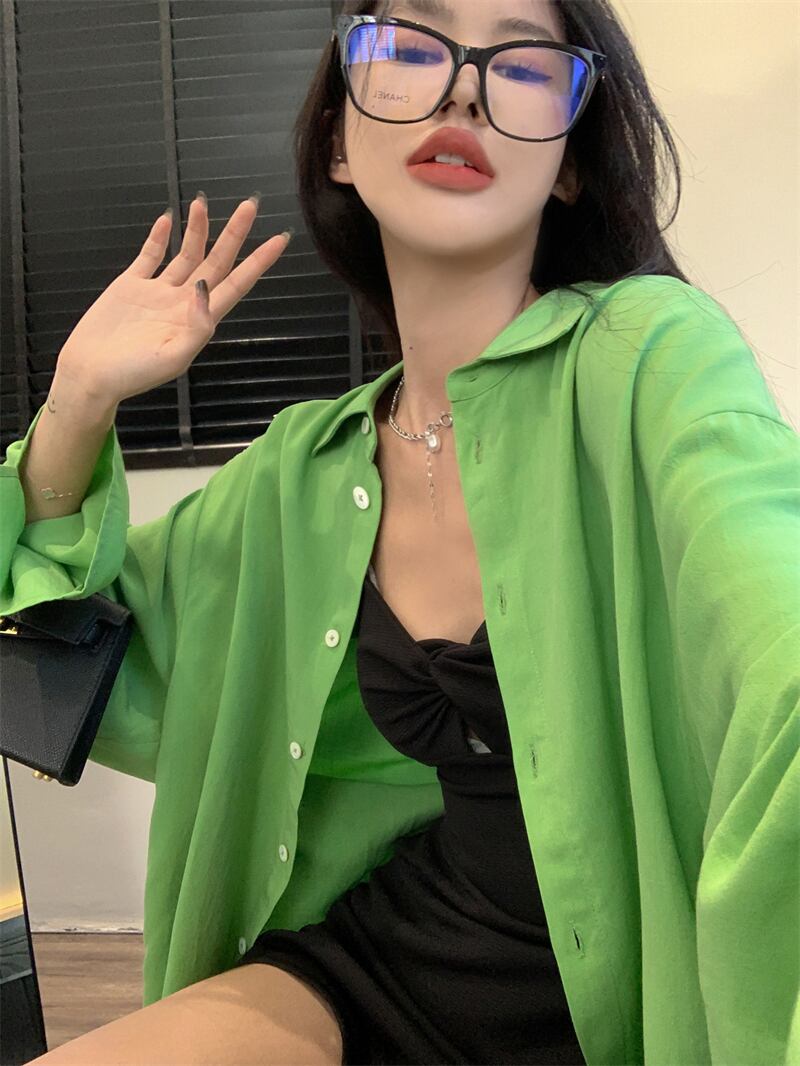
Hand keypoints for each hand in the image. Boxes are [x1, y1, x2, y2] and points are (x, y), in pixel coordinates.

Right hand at [55, 195, 290, 405]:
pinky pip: (149, 255)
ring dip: (197, 229)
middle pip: (216, 262)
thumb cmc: (133, 374)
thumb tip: (207, 290)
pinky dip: (158, 237)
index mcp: (198, 320)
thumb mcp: (172, 358)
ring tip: (203, 204)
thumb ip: (197, 327)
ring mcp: (158, 292)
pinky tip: (168, 218)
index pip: (236, 284)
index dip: (258, 263)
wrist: (90, 374)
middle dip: (234, 234)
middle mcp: (183, 302)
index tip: (278, 240)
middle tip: (250, 205)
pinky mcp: (131, 285)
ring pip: (185, 253)